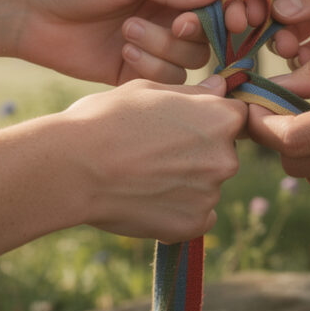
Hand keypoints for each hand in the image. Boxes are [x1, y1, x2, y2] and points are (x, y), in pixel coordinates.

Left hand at [17, 0, 227, 84]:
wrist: (29, 13)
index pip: (216, 0)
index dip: (226, 13)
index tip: (226, 21)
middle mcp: (168, 15)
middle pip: (209, 36)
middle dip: (190, 33)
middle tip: (170, 25)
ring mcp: (154, 46)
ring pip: (190, 62)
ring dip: (163, 49)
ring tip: (127, 34)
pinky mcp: (137, 74)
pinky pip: (166, 82)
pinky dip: (150, 70)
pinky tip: (122, 54)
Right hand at [59, 75, 246, 241]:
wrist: (74, 167)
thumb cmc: (106, 119)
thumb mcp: (149, 90)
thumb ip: (193, 92)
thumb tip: (221, 85)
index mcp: (221, 119)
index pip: (235, 118)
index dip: (209, 120)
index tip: (182, 125)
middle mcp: (226, 157)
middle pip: (222, 154)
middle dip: (198, 153)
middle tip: (154, 152)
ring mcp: (211, 194)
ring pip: (206, 186)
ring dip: (186, 183)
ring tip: (143, 177)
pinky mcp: (193, 225)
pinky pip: (196, 216)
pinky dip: (178, 211)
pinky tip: (146, 200)